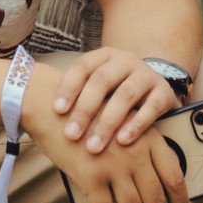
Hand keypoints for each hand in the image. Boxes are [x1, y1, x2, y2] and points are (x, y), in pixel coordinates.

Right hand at [24, 66, 189, 202]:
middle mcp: (136, 153)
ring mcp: (114, 166)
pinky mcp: (91, 177)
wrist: (53, 108)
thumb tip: (156, 185)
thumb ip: (143, 148)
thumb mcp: (124, 124)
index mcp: (149, 139)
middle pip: (157, 201)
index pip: (175, 178)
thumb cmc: (88, 118)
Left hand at [51, 48, 182, 154]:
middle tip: (72, 135)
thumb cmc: (114, 93)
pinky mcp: (164, 92)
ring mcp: (146, 75)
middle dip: (85, 110)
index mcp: (104, 57)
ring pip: (125, 95)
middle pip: (102, 81)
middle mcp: (126, 61)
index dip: (69, 87)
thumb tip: (38, 114)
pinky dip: (136, 125)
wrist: (154, 88)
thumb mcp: (97, 88)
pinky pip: (151, 108)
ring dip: (108, 122)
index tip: (57, 111)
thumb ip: (77, 96)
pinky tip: (123, 141)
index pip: (83, 67)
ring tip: (94, 146)